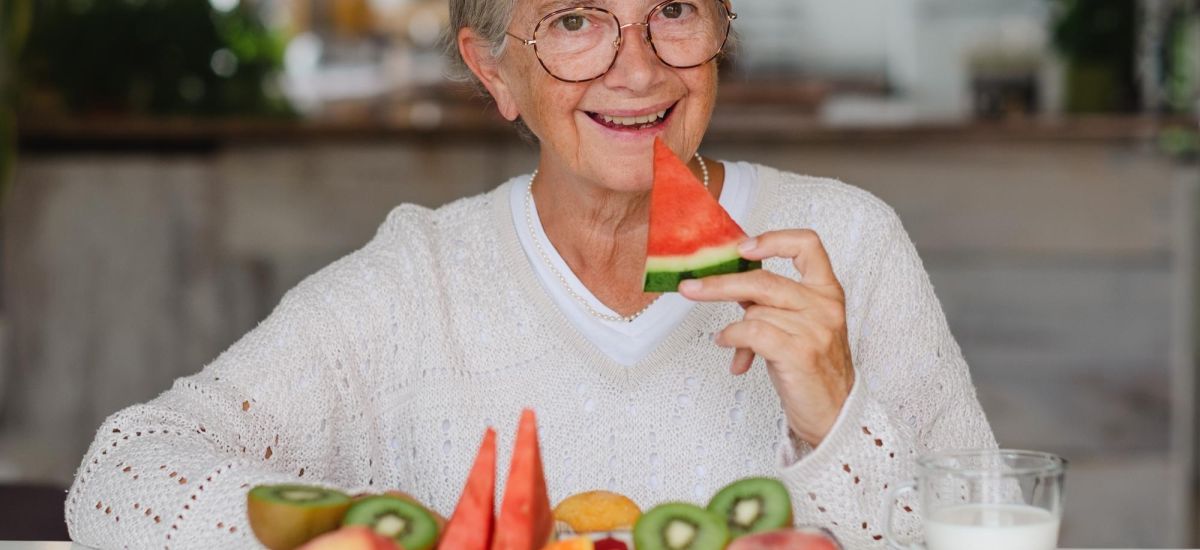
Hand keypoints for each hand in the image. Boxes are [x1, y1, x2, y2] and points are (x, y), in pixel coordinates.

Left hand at [679, 229, 854, 446]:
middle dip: (720, 283)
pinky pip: (751, 332)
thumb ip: (772, 302)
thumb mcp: (799, 326)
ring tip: (729, 340)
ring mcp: (814, 329)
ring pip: (754, 310)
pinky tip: (728, 346)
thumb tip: (728, 284)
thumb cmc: (811, 369)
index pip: (808, 245)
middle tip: (690, 287)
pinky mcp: (799, 353)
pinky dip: (732, 337)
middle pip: (764, 280)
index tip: (743, 248)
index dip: (773, 240)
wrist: (834, 414)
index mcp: (827, 292)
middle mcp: (824, 306)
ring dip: (734, 326)